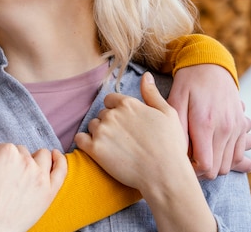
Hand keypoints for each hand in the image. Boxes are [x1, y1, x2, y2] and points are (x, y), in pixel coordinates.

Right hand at [0, 135, 66, 231]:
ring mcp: (40, 176)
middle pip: (22, 151)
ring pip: (42, 155)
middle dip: (14, 160)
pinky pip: (61, 169)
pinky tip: (56, 156)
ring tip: (26, 170)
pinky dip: (60, 160)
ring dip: (34, 158)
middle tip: (5, 177)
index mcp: (6, 152)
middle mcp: (25, 160)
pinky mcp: (49, 191)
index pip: (4, 147)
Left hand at [76, 73, 216, 231]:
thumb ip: (152, 93)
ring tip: (115, 147)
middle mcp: (112, 114)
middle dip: (110, 123)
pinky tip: (98, 150)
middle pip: (102, 114)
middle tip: (124, 139)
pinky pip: (80, 139)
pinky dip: (86, 143)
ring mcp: (102, 131)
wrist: (165, 175)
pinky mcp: (94, 149)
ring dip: (99, 134)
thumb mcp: (168, 113)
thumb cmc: (170, 146)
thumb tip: (145, 76)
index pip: (111, 100)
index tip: (126, 124)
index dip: (117, 111)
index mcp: (128, 103)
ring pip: (92, 126)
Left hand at [168, 64, 250, 177]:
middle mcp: (224, 129)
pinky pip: (238, 153)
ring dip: (213, 165)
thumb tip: (174, 149)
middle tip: (183, 163)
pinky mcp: (241, 126)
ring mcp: (236, 128)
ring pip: (229, 164)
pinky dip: (225, 157)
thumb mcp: (175, 99)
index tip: (178, 164)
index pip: (205, 165)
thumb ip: (174, 125)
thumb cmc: (188, 82)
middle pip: (217, 169)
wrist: (210, 65)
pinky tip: (209, 149)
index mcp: (205, 124)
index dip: (191, 171)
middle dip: (200, 171)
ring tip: (195, 156)